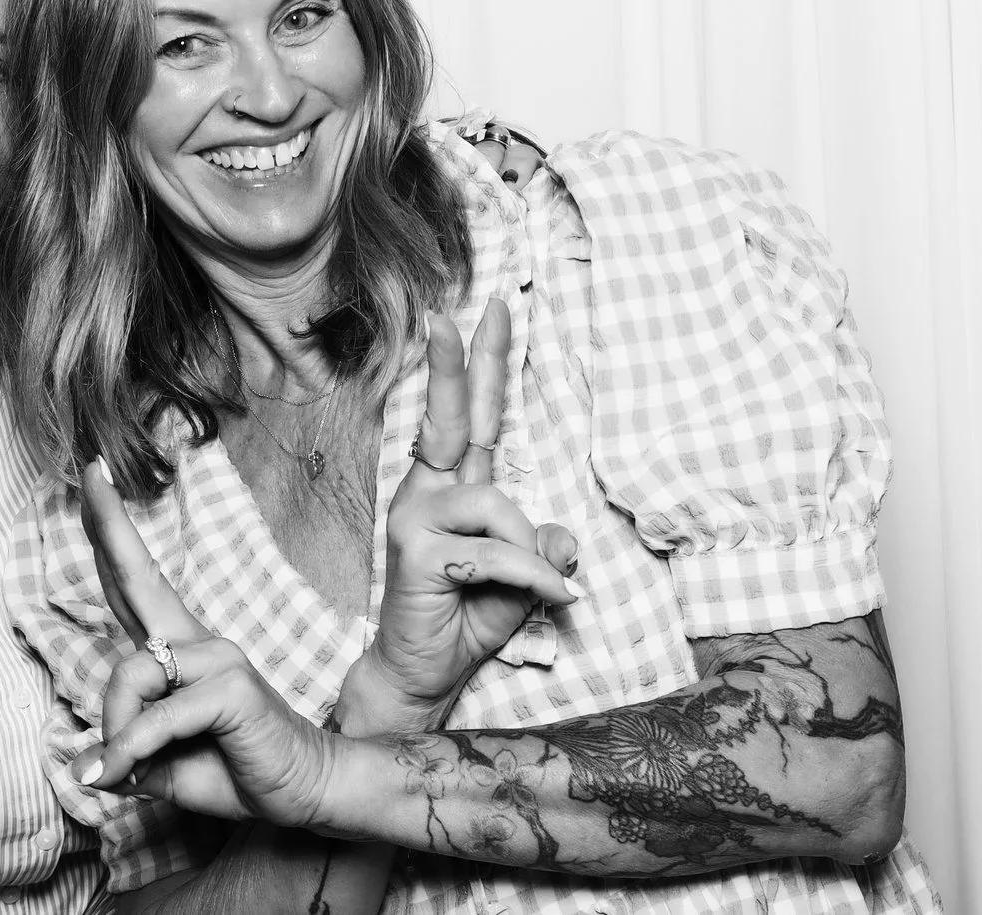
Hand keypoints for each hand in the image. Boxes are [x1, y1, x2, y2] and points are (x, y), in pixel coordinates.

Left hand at [76, 461, 336, 827]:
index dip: (111, 535)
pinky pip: (158, 715)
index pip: (136, 584)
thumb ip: (126, 754)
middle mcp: (198, 642)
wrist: (305, 793)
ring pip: (131, 675)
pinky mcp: (232, 685)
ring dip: (115, 733)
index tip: (94, 480)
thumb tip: (86, 765)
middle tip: (89, 470)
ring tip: (119, 770)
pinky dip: (132, 749)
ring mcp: (218, 657)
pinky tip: (124, 773)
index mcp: (180, 651)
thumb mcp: (164, 766)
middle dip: (107, 524)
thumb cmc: (237, 771)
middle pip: (138, 577)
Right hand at [344, 300, 578, 732]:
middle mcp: (427, 493)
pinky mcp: (416, 551)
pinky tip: (552, 598)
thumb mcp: (524, 584)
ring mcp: (416, 518)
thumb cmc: (466, 624)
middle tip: (492, 304)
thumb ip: (542, 555)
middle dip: (469, 360)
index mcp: (452, 491)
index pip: (471, 418)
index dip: (480, 365)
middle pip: (455, 416)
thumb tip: (565, 540)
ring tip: (548, 588)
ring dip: (533, 553)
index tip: (489, 310)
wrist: (423, 676)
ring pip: (497, 504)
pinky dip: (532, 578)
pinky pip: (497, 551)